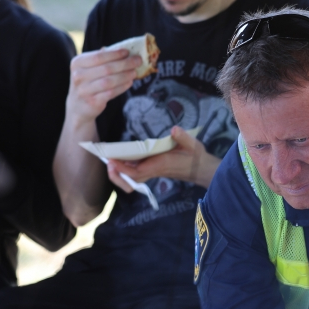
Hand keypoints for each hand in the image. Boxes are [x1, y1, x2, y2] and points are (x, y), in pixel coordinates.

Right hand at [66, 47, 141, 121]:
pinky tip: (129, 83)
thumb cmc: (88, 83)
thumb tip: (123, 51)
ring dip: (125, 76)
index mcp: (78, 63)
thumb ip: (102, 59)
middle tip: (138, 61)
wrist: (78, 106)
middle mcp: (79, 76)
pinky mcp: (93, 102)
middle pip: (106, 68)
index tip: (128, 52)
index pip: (99, 56)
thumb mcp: (88, 68)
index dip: (115, 54)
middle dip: (125, 64)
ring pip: (109, 81)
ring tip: (134, 72)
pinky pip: (111, 93)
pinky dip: (122, 87)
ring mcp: (84, 90)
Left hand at [106, 126, 220, 189]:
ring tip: (110, 158)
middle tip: (107, 160)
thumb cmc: (196, 157)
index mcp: (161, 164)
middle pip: (131, 178)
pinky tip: (120, 157)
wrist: (201, 169)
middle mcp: (154, 170)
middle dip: (117, 173)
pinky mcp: (153, 168)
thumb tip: (175, 130)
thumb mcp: (193, 145)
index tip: (112, 161)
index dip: (123, 168)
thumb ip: (184, 138)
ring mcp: (153, 170)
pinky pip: (136, 171)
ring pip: (132, 177)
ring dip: (120, 171)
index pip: (138, 171)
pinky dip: (126, 166)